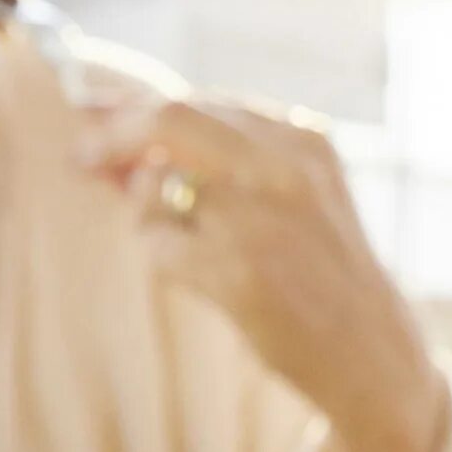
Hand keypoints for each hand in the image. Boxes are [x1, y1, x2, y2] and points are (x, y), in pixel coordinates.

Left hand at [78, 93, 450, 451]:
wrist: (371, 352)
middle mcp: (285, 167)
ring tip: (184, 246)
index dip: (133, 105)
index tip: (91, 111)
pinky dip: (165, 259)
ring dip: (148, 216)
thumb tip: (122, 141)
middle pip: (168, 119)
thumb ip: (222, 161)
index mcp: (303, 140)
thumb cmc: (321, 275)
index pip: (200, 100)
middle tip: (80, 158)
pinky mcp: (241, 272)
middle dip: (111, 134)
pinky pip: (160, 247)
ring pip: (155, 186)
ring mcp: (262, 217)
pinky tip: (201, 279)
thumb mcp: (293, 198)